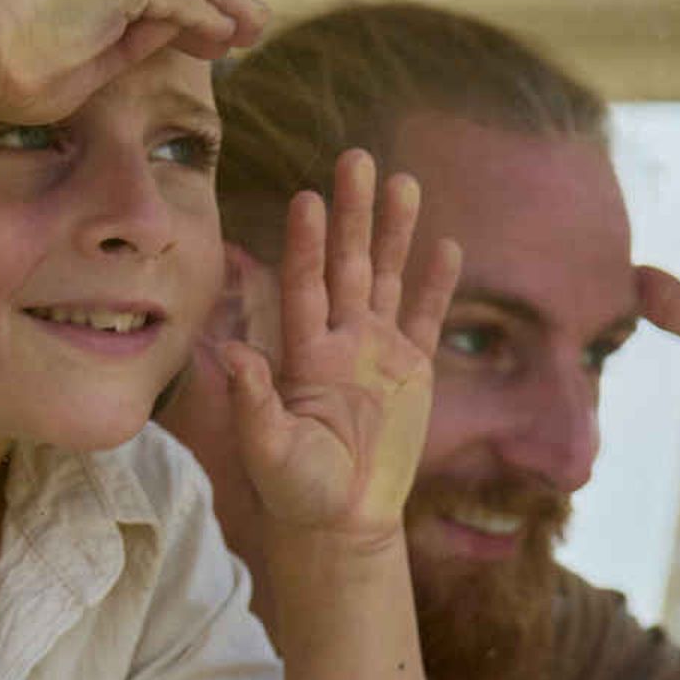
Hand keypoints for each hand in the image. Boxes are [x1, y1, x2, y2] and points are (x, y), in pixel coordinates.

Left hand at [220, 150, 461, 542]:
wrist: (342, 520)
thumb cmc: (297, 491)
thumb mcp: (270, 451)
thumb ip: (256, 403)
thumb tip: (234, 355)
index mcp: (304, 355)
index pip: (306, 286)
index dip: (308, 244)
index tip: (308, 198)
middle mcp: (340, 340)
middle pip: (350, 265)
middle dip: (354, 213)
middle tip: (356, 158)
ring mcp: (377, 352)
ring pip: (389, 279)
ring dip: (396, 232)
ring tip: (403, 181)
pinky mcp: (412, 373)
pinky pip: (426, 319)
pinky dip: (436, 285)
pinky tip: (445, 245)